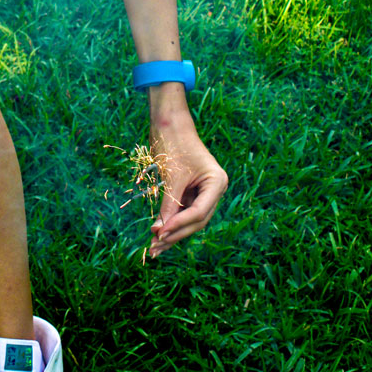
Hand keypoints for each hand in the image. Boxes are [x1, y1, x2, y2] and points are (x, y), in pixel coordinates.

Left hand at [148, 114, 228, 256]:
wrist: (169, 123)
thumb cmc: (172, 143)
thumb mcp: (171, 175)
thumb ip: (169, 203)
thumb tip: (160, 231)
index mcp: (217, 183)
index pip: (199, 212)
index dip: (179, 225)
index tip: (159, 234)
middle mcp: (214, 190)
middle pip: (196, 220)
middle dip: (176, 234)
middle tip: (155, 247)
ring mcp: (204, 192)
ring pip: (190, 219)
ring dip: (172, 232)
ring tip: (155, 247)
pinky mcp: (192, 192)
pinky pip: (182, 211)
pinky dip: (171, 222)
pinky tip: (158, 235)